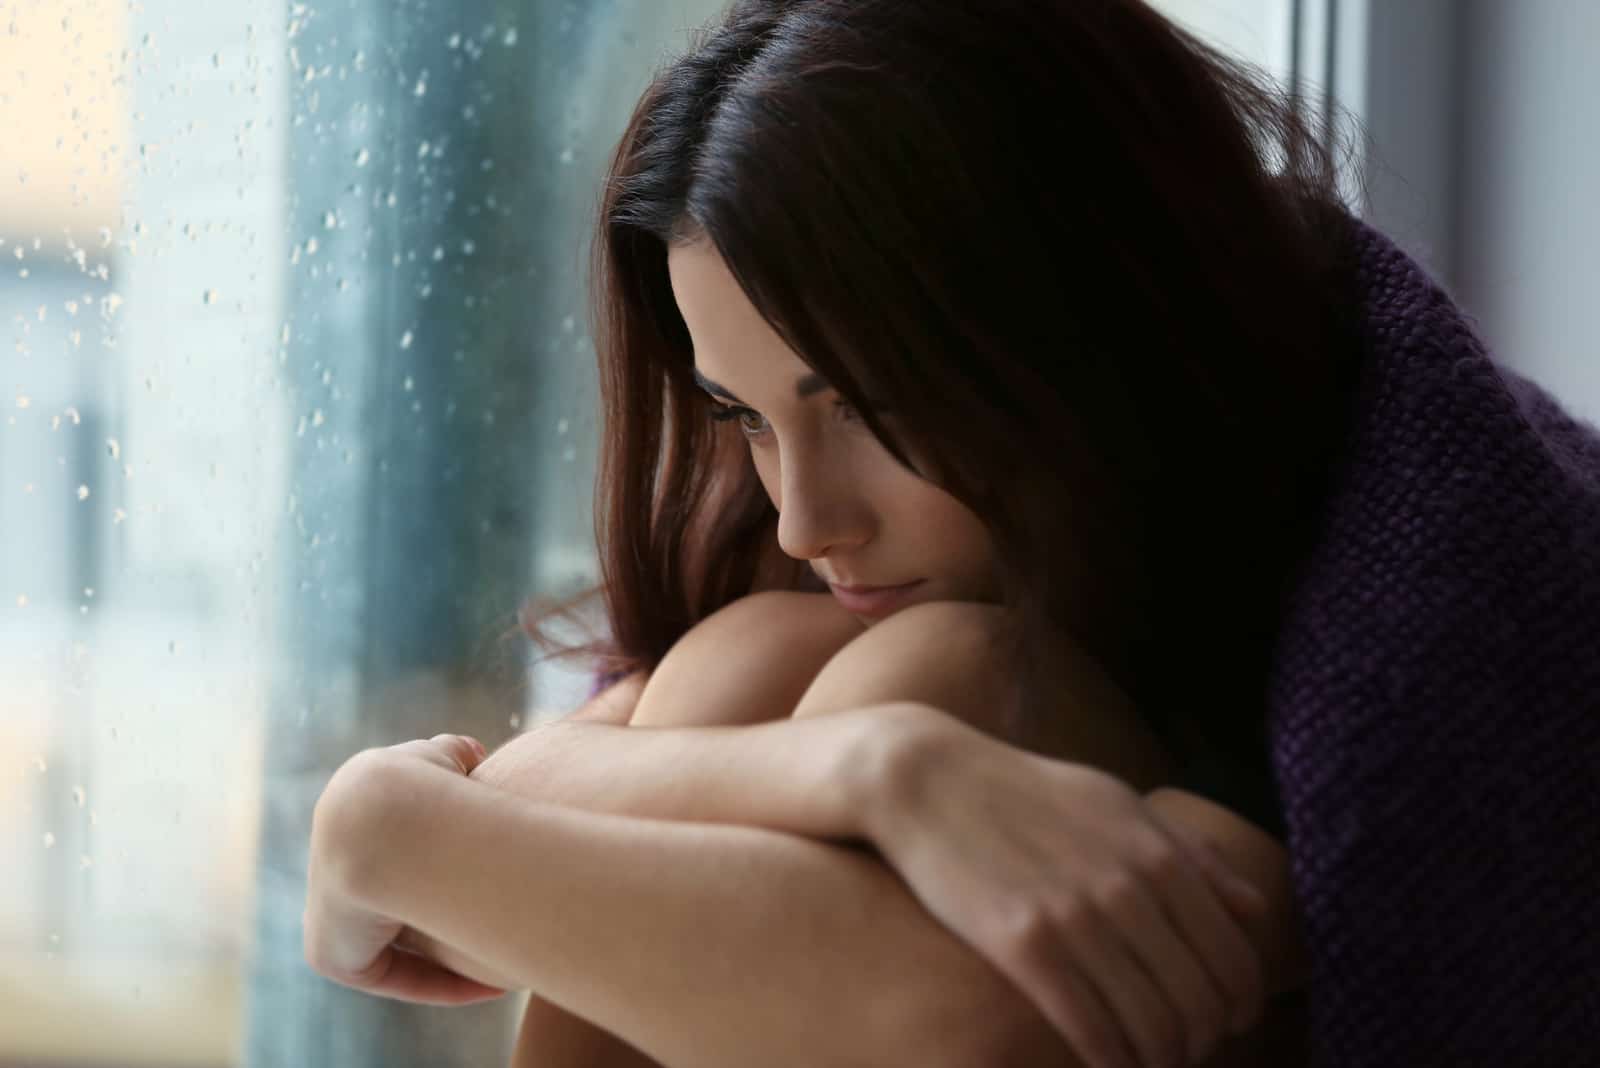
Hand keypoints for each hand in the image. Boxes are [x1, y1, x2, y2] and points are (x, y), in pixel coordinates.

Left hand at [303, 733, 509, 1004]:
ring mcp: (329, 913)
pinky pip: (394, 975)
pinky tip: (494, 983)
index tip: (499, 874)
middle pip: (406, 902)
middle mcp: (336, 867)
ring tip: (510, 964)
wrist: (382, 818)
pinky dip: (443, 982)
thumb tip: (472, 757)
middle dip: (457, 913)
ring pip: (404, 943)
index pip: (406, 852)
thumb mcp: (444, 756)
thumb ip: (456, 756)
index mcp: (352, 819)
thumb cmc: (422, 782)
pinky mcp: (329, 953)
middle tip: (508, 928)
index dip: (456, 862)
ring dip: (457, 952)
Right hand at [866, 708, 1268, 1067]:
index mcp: (1159, 856)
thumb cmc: (1027, 792)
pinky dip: (1111, 1061)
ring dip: (1158, 1059)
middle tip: (1184, 1049)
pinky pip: (1092, 1031)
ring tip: (1145, 1060)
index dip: (1241, 1008)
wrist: (929, 779)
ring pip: (1153, 1028)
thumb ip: (1191, 856)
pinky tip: (1106, 1061)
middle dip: (1202, 1042)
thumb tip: (1255, 910)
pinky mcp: (1024, 946)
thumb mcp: (1118, 804)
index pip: (1236, 961)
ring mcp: (1076, 919)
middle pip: (1201, 1004)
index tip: (1224, 1023)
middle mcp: (1128, 890)